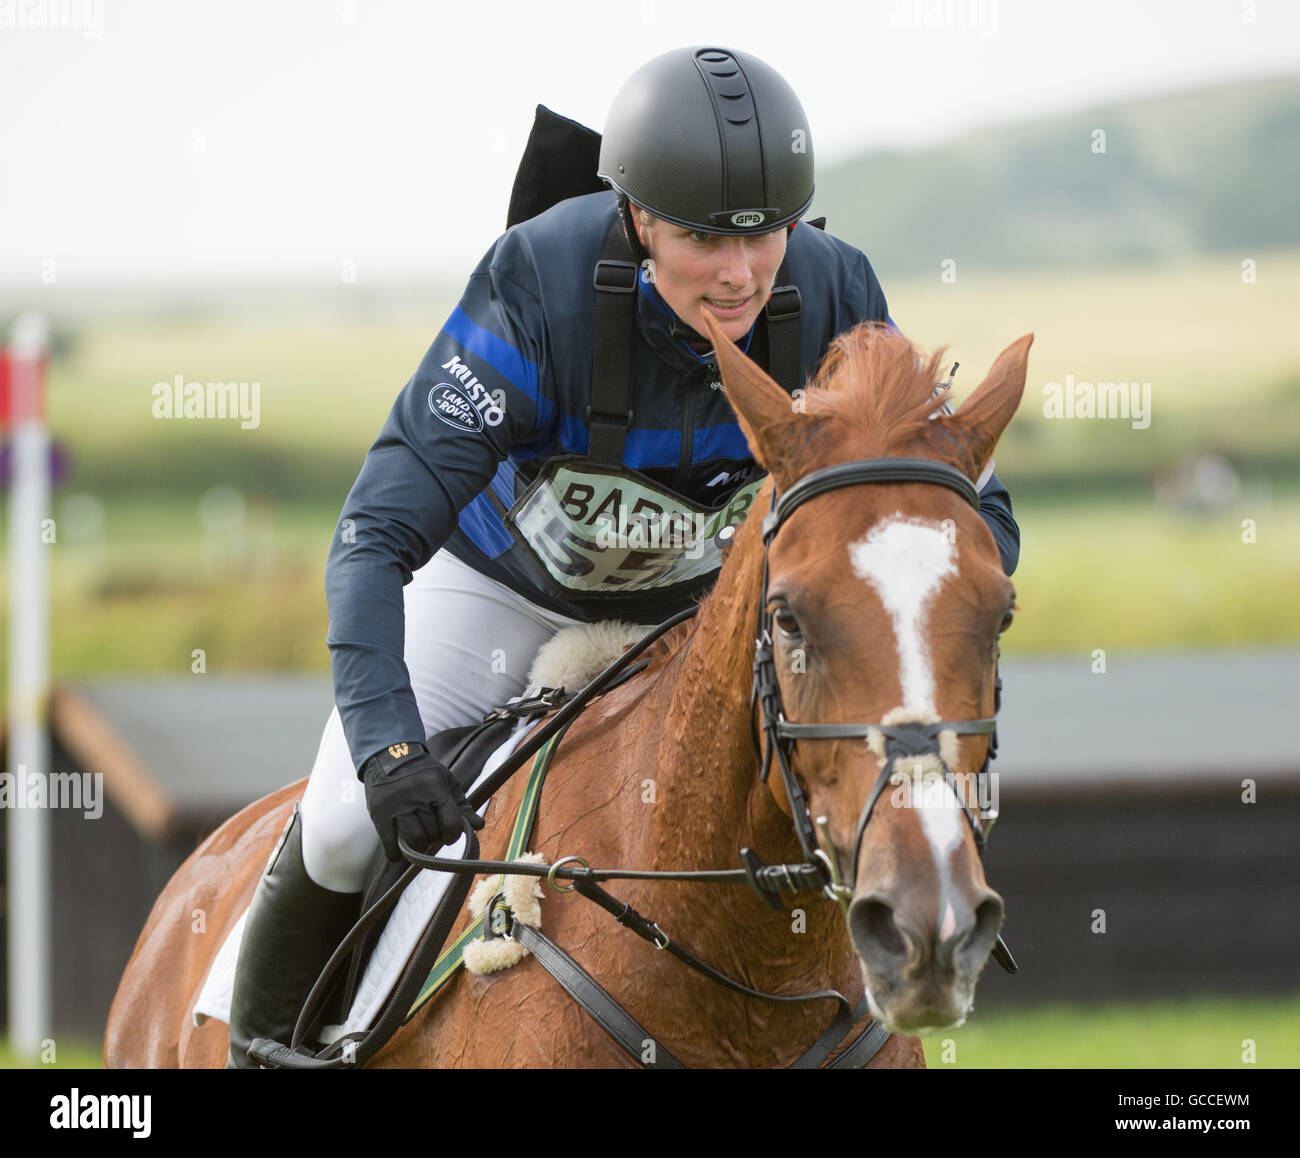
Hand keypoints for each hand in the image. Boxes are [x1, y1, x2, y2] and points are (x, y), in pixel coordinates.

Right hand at [361, 744, 484, 861]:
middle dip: (435, 836)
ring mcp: (395, 807)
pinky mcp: (379, 815)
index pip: (450, 823)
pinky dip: (396, 853)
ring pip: (413, 841)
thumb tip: (479, 826)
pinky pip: (390, 844)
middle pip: (431, 833)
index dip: (453, 834)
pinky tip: (400, 850)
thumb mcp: (447, 782)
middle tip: (431, 830)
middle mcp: (415, 797)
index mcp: (435, 787)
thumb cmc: (424, 773)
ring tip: (419, 837)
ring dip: (419, 845)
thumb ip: (462, 805)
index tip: (449, 834)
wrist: (390, 755)